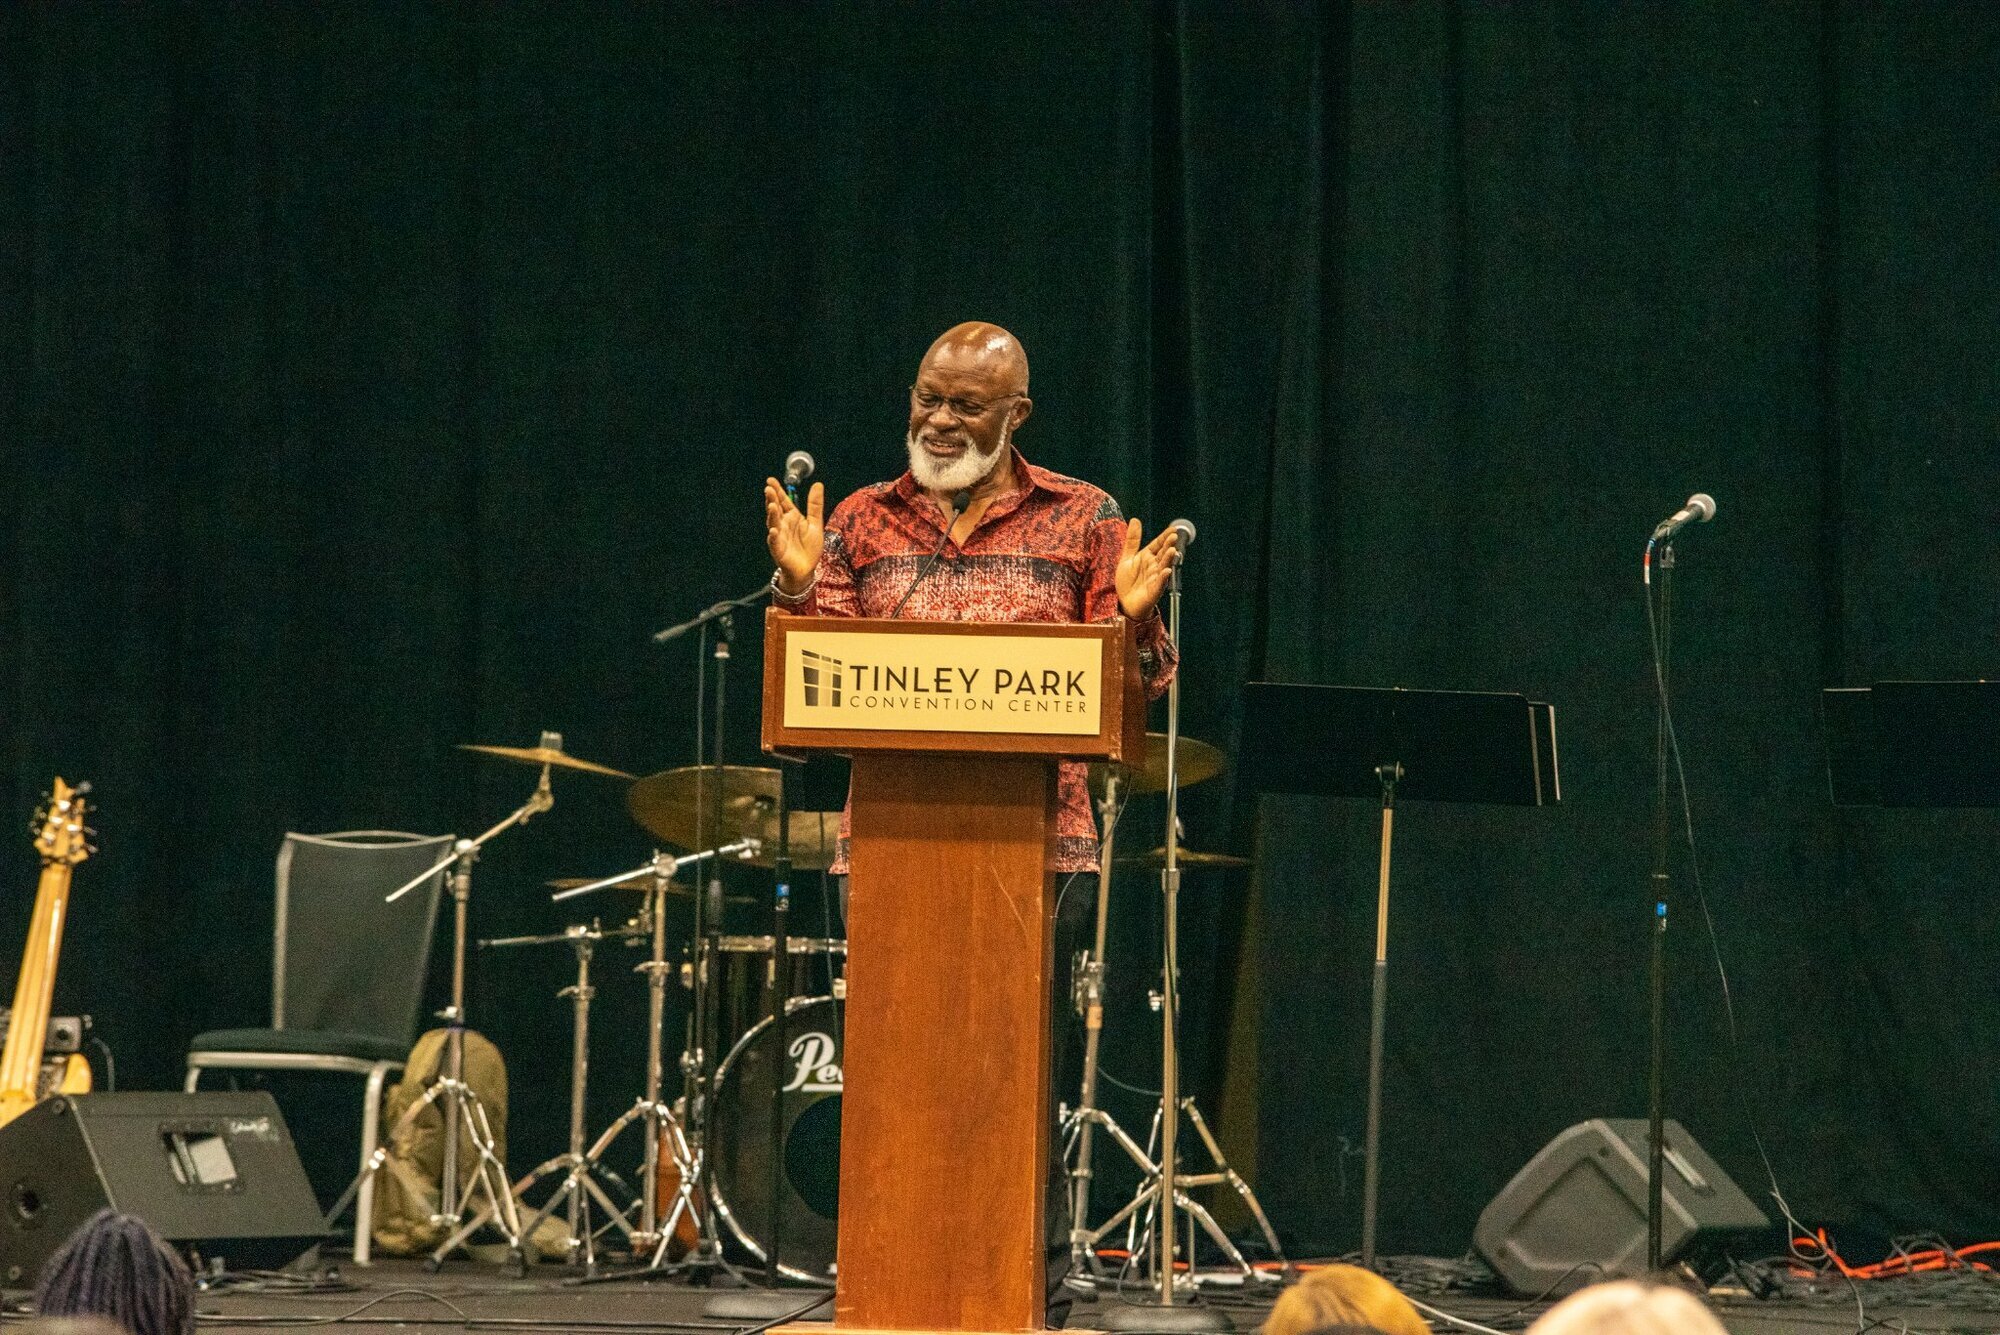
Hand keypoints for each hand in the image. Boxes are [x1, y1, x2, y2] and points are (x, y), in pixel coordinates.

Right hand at [765, 478, 823, 593]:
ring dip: (772, 515)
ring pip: (773, 523)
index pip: (783, 501)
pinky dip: (773, 536)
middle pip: (776, 510)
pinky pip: (774, 542)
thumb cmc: (809, 547)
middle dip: (772, 499)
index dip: (778, 491)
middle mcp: (783, 525)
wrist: (806, 569)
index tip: (771, 480)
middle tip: (769, 489)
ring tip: (772, 505)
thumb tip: (818, 484)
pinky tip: (773, 530)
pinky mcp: (779, 550)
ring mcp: (779, 537)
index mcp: (792, 517)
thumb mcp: (815, 523)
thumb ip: (815, 505)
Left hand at [1115, 518, 1179, 618]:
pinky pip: (1159, 584)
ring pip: (1164, 567)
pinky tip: (1166, 571)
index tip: (1172, 529)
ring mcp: (1155, 578)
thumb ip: (1132, 540)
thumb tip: (1135, 520)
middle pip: (1163, 554)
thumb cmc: (1127, 581)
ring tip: (1172, 551)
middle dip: (1168, 545)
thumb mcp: (1127, 557)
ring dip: (1168, 559)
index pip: (1158, 544)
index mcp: (1147, 557)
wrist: (1124, 603)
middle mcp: (1153, 566)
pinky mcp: (1153, 591)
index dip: (1164, 537)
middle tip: (1173, 537)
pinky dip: (1163, 578)